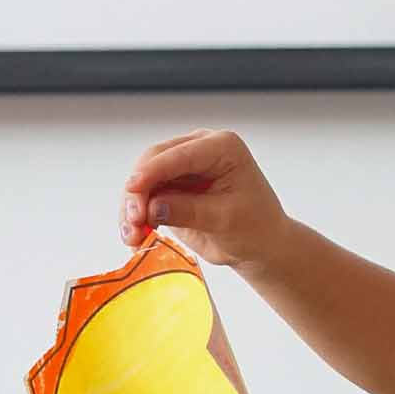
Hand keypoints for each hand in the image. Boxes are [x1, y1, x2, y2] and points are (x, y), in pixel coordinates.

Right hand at [120, 129, 288, 268]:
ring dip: (132, 207)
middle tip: (133, 221)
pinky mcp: (171, 186)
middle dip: (138, 192)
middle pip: (153, 162)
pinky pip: (145, 196)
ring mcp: (182, 166)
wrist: (262, 246)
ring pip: (143, 180)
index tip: (133, 189)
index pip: (179, 155)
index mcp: (222, 147)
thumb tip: (152, 207)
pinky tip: (134, 235)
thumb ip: (188, 211)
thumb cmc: (256, 228)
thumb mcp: (225, 220)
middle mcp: (198, 149)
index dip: (152, 172)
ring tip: (132, 236)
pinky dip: (137, 215)